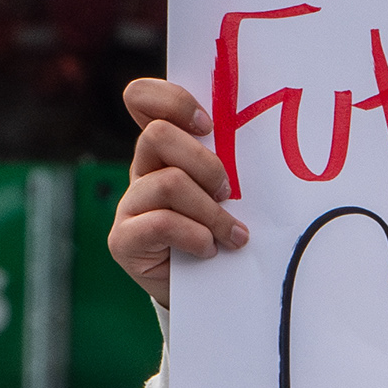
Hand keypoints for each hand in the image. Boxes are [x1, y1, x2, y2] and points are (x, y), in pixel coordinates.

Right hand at [110, 75, 245, 305]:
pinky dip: (196, 236)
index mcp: (164, 149)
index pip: (142, 99)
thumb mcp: (229, 190)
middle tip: (227, 192)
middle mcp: (141, 170)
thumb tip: (264, 134)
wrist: (207, 289)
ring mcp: (128, 204)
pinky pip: (162, 223)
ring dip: (211, 211)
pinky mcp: (123, 239)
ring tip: (232, 234)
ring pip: (168, 183)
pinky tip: (208, 249)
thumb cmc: (224, 229)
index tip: (208, 125)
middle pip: (158, 135)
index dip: (172, 101)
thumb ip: (230, 160)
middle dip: (204, 163)